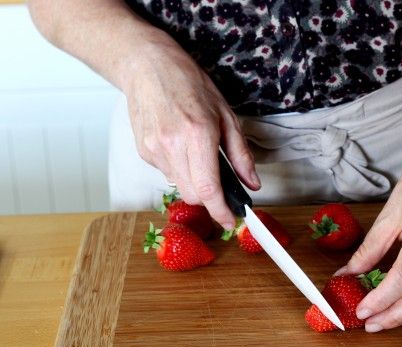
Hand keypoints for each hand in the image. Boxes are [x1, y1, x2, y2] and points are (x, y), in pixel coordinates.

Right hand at [124, 43, 259, 228]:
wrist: (146, 66)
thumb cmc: (189, 84)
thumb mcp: (226, 114)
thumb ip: (240, 154)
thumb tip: (252, 183)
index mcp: (197, 134)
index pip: (209, 188)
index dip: (221, 211)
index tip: (230, 220)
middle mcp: (172, 145)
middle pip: (194, 195)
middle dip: (210, 197)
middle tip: (221, 185)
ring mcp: (154, 150)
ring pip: (179, 187)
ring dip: (194, 182)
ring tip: (198, 154)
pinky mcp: (143, 152)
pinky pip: (167, 174)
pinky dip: (180, 169)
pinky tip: (181, 147)